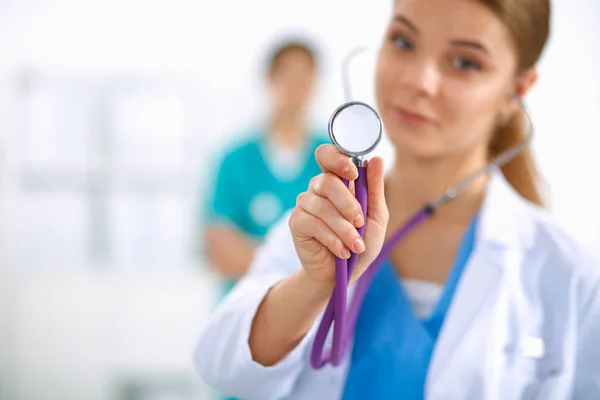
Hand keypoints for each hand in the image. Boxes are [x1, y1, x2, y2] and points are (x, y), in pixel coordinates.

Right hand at [289, 144, 388, 283]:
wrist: (343, 275)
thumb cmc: (360, 243)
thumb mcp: (376, 217)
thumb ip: (375, 188)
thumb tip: (376, 158)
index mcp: (337, 181)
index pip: (327, 155)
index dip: (337, 159)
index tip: (353, 174)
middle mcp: (318, 188)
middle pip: (327, 181)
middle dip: (348, 204)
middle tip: (359, 222)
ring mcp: (305, 204)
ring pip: (322, 206)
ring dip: (343, 229)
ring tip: (354, 246)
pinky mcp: (296, 222)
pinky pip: (313, 223)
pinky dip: (332, 239)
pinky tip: (341, 251)